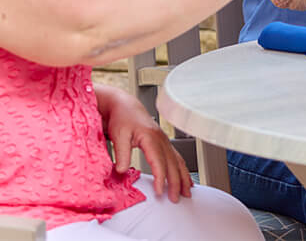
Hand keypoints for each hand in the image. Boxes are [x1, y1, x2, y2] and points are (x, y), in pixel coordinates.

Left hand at [100, 87, 190, 201]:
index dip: (161, 178)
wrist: (124, 106)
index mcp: (151, 137)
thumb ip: (121, 154)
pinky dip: (183, 169)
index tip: (160, 192)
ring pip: (178, 161)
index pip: (159, 162)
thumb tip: (122, 171)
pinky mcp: (164, 142)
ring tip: (186, 192)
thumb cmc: (121, 119)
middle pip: (172, 164)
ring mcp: (164, 140)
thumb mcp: (118, 136)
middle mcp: (161, 139)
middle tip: (175, 198)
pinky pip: (177, 157)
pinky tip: (185, 178)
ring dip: (183, 178)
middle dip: (176, 183)